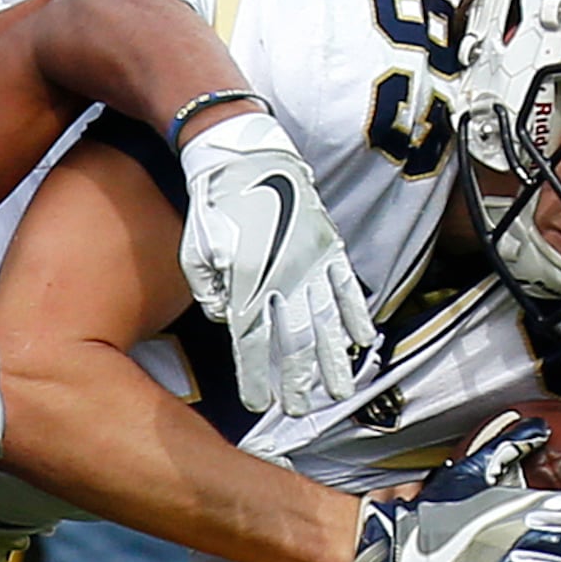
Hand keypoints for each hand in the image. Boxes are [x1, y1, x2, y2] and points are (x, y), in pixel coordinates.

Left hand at [173, 109, 373, 413]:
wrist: (242, 151)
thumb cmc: (212, 201)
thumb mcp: (195, 246)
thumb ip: (209, 287)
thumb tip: (226, 318)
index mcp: (246, 278)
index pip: (251, 339)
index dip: (256, 374)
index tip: (258, 404)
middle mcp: (282, 275)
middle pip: (293, 339)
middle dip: (296, 378)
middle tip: (298, 410)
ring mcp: (310, 261)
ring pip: (325, 320)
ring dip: (331, 359)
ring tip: (338, 391)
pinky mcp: (327, 244)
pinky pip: (346, 287)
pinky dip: (356, 315)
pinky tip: (365, 343)